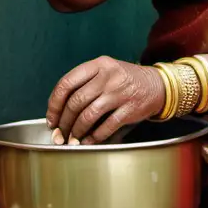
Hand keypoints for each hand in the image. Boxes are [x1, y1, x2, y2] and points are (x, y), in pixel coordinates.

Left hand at [46, 56, 165, 145]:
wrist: (157, 85)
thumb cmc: (124, 80)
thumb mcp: (105, 71)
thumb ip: (84, 83)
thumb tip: (58, 109)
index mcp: (98, 65)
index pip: (67, 83)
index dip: (54, 104)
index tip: (51, 118)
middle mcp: (108, 77)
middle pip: (76, 102)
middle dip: (64, 122)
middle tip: (60, 133)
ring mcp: (120, 93)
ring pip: (89, 115)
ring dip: (77, 131)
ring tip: (72, 139)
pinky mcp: (130, 109)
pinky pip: (106, 126)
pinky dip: (94, 137)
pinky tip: (88, 141)